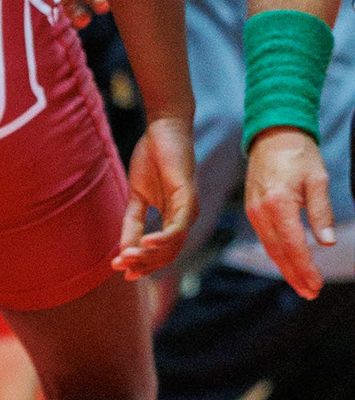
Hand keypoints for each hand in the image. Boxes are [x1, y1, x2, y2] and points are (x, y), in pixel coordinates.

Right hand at [112, 113, 196, 278]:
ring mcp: (190, 208)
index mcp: (174, 218)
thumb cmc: (152, 159)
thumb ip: (132, 222)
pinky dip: (163, 238)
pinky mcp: (189, 196)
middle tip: (120, 267)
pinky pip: (179, 226)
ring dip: (149, 255)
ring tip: (127, 257)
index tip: (121, 271)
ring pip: (174, 244)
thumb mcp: (137, 196)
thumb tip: (124, 250)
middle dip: (143, 263)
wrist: (163, 129)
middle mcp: (186, 217)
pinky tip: (145, 243)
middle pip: (168, 254)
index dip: (143, 264)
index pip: (163, 252)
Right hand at [244, 125, 335, 300]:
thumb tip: (326, 243)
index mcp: (278, 203)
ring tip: (303, 285)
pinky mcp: (253, 210)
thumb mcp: (318, 179)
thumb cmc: (299, 153)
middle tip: (310, 293)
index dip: (305, 268)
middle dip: (295, 275)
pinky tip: (289, 264)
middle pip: (278, 253)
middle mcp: (261, 212)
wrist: (273, 134)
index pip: (293, 245)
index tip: (317, 285)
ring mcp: (253, 212)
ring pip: (270, 248)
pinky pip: (265, 239)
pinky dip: (278, 254)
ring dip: (286, 269)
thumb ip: (321, 212)